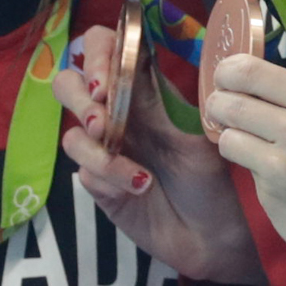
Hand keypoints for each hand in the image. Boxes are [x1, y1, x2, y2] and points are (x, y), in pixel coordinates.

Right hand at [55, 28, 263, 285]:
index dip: (97, 55)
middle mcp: (118, 116)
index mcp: (143, 92)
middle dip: (79, 97)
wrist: (216, 235)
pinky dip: (111, 178)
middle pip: (68, 84)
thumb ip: (156, 101)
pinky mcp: (99, 186)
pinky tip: (141, 188)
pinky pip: (84, 173)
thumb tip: (132, 57)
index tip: (107, 81)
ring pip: (72, 134)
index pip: (104, 50)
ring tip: (137, 171)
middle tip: (102, 119)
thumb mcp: (193, 133)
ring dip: (98, 149)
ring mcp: (104, 151)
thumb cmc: (214, 178)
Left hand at [203, 53, 285, 262]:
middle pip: (231, 101)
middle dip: (219, 104)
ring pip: (228, 135)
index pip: (251, 71)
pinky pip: (242, 165)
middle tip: (222, 109)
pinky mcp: (271, 191)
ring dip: (231, 136)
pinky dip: (247, 164)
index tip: (226, 79)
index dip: (228, 72)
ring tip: (246, 142)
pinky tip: (268, 170)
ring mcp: (283, 160)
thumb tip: (256, 87)